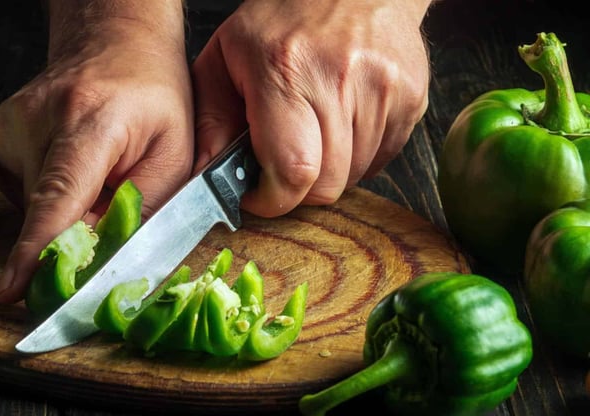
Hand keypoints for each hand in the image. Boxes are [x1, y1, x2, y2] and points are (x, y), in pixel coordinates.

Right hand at [0, 2, 191, 303]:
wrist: (115, 42)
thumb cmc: (154, 96)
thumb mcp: (176, 153)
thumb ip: (144, 209)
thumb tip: (106, 261)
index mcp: (91, 121)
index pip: (58, 195)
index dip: (36, 248)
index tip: (11, 289)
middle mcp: (38, 119)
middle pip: (45, 212)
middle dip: (76, 233)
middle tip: (108, 207)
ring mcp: (9, 125)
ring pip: (32, 206)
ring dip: (65, 209)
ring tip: (94, 173)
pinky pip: (19, 191)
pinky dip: (47, 193)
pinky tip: (69, 166)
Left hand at [191, 0, 432, 216]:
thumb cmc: (284, 17)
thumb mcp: (226, 56)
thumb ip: (210, 121)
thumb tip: (202, 177)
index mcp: (285, 70)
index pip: (292, 170)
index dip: (274, 199)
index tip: (258, 195)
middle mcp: (339, 79)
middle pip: (326, 184)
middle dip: (299, 190)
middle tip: (282, 167)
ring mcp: (383, 89)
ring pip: (354, 176)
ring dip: (329, 171)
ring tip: (313, 133)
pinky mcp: (411, 97)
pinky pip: (381, 159)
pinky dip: (358, 157)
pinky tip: (342, 123)